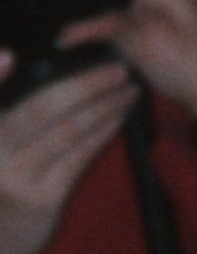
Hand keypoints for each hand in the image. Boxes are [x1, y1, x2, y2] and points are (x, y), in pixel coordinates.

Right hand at [0, 53, 135, 253]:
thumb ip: (0, 101)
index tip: (11, 55)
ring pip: (66, 132)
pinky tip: (119, 117)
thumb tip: (13, 59)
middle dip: (83, 84)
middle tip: (116, 67)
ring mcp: (15, 177)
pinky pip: (77, 158)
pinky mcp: (42, 199)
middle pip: (40, 109)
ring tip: (127, 88)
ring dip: (102, 106)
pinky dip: (101, 133)